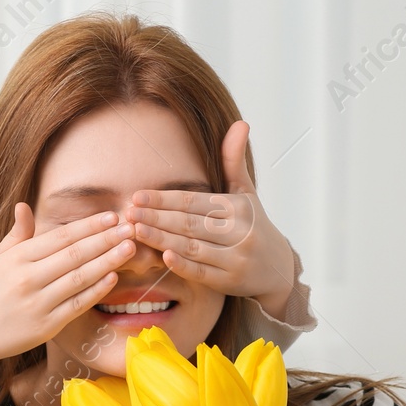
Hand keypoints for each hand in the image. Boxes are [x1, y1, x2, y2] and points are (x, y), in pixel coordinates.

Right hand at [0, 205, 134, 386]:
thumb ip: (17, 234)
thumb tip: (24, 206)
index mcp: (17, 258)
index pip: (59, 237)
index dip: (88, 225)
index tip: (111, 216)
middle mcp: (27, 279)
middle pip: (74, 255)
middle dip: (105, 239)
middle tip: (130, 228)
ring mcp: (38, 304)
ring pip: (79, 279)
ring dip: (108, 262)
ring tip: (129, 248)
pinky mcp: (46, 326)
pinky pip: (77, 305)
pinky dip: (96, 291)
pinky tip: (113, 277)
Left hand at [123, 120, 303, 313]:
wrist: (278, 269)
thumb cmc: (253, 225)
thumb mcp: (246, 193)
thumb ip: (234, 162)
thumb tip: (240, 123)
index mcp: (238, 207)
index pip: (194, 201)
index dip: (164, 198)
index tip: (137, 195)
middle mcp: (238, 231)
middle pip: (190, 222)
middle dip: (156, 216)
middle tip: (128, 211)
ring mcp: (235, 258)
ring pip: (192, 247)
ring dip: (162, 238)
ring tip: (135, 231)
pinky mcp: (230, 282)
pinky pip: (203, 273)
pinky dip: (184, 265)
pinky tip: (163, 256)